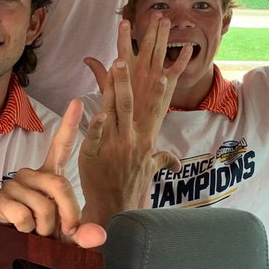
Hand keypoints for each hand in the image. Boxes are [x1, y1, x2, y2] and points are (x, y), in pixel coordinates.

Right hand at [0, 99, 105, 248]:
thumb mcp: (67, 236)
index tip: (78, 102)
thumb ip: (84, 234)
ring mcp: (14, 184)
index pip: (61, 146)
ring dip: (44, 228)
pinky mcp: (0, 198)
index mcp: (49, 175)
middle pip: (59, 185)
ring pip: (43, 206)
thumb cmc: (40, 235)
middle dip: (68, 213)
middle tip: (63, 232)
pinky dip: (27, 230)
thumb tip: (99, 236)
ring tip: (35, 231)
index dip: (70, 124)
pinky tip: (18, 229)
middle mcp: (31, 173)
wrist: (8, 246)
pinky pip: (24, 216)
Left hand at [79, 18, 186, 220]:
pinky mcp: (95, 156)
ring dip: (114, 89)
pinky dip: (97, 125)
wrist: (116, 209)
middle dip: (129, 80)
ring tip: (113, 67)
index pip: (153, 110)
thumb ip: (161, 159)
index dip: (158, 91)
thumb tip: (174, 161)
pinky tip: (97, 111)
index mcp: (145, 140)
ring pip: (114, 112)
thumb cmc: (131, 188)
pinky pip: (96, 137)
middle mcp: (132, 140)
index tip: (163, 71)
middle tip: (125, 58)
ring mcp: (114, 147)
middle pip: (131, 104)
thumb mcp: (150, 171)